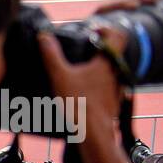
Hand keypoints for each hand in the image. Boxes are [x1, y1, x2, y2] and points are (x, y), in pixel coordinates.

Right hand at [36, 25, 127, 162]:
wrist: (93, 133)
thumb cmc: (79, 103)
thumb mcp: (60, 76)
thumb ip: (51, 55)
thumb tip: (44, 36)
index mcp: (107, 62)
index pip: (117, 35)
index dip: (106, 29)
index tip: (92, 32)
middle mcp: (117, 73)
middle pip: (113, 54)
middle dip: (98, 51)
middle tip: (82, 53)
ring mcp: (117, 89)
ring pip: (111, 73)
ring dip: (98, 70)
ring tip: (79, 75)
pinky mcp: (114, 103)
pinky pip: (108, 89)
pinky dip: (98, 87)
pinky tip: (83, 95)